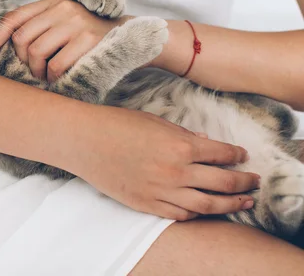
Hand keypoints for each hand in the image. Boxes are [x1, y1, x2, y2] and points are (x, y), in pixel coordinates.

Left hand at [0, 0, 124, 82]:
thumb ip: (38, 27)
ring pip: (35, 52)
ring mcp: (75, 22)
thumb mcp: (62, 23)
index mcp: (51, 2)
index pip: (12, 18)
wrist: (129, 38)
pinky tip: (59, 78)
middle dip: (22, 61)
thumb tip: (2, 47)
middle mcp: (61, 8)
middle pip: (21, 39)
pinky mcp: (88, 39)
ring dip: (37, 71)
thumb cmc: (88, 38)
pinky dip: (53, 77)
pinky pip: (56, 65)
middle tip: (33, 71)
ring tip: (46, 76)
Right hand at [62, 108, 259, 220]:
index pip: (222, 154)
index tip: (242, 156)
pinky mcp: (146, 204)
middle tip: (253, 181)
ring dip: (230, 204)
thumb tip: (205, 143)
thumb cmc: (116, 124)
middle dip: (244, 182)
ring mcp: (161, 191)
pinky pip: (180, 214)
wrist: (83, 141)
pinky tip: (204, 209)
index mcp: (180, 146)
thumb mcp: (155, 121)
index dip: (237, 155)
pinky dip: (197, 213)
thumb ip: (183, 135)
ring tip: (242, 202)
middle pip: (223, 183)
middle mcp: (176, 172)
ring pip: (207, 205)